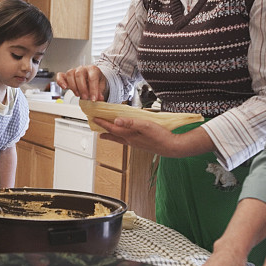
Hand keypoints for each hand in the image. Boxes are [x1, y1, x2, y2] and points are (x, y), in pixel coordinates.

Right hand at [56, 65, 107, 100]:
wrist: (93, 79)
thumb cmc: (96, 81)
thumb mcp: (102, 87)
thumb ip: (100, 93)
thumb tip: (100, 99)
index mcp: (93, 70)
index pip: (92, 77)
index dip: (93, 89)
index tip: (93, 98)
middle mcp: (83, 68)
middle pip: (79, 75)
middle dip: (82, 88)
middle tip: (85, 98)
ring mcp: (74, 71)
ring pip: (70, 74)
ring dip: (73, 86)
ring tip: (78, 94)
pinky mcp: (66, 75)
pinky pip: (60, 76)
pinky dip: (60, 81)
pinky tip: (64, 87)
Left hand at [95, 116, 212, 157]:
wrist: (172, 147)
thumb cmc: (160, 136)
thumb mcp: (145, 125)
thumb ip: (130, 122)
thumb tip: (116, 120)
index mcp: (130, 135)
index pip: (112, 128)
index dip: (102, 123)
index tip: (94, 118)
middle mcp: (131, 141)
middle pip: (113, 135)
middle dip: (104, 131)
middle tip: (96, 129)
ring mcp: (136, 143)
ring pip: (119, 138)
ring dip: (111, 135)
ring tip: (105, 134)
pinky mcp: (141, 144)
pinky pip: (126, 140)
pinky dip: (121, 136)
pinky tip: (125, 135)